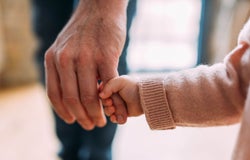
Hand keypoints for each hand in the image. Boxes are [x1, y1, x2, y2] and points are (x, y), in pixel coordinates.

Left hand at [44, 0, 127, 129]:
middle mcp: (66, 58)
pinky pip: (109, 86)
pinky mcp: (106, 56)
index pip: (55, 94)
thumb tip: (71, 95)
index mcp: (53, 58)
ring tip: (102, 121)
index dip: (64, 112)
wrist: (101, 8)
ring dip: (96, 113)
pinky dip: (113, 101)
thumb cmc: (85, 31)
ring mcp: (86, 57)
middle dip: (83, 117)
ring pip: (90, 96)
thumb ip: (63, 69)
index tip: (73, 121)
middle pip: (72, 99)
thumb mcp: (64, 47)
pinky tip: (115, 109)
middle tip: (92, 125)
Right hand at [99, 75, 142, 121]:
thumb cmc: (133, 87)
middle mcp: (112, 95)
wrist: (144, 97)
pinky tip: (117, 118)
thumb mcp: (120, 82)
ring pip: (108, 111)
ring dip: (110, 112)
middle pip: (103, 103)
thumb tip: (100, 95)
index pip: (100, 93)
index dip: (102, 97)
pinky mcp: (121, 113)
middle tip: (112, 105)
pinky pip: (114, 118)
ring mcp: (117, 105)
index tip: (108, 99)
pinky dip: (115, 119)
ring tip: (114, 110)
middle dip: (106, 105)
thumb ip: (108, 86)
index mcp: (110, 86)